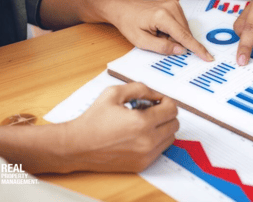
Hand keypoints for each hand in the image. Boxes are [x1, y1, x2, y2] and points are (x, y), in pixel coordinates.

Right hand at [59, 82, 178, 172]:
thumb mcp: (114, 93)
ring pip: (170, 138)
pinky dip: (155, 141)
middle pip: (174, 124)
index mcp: (142, 122)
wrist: (77, 145)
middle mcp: (147, 141)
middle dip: (166, 114)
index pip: (172, 110)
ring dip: (163, 128)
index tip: (158, 101)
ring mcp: (146, 155)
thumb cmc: (93, 120)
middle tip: (151, 110)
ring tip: (144, 123)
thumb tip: (156, 94)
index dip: (166, 101)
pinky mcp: (142, 164)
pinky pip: (160, 150)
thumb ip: (139, 88)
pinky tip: (140, 135)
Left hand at [101, 0, 212, 61]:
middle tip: (157, 39)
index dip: (197, 48)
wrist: (124, 8)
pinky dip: (173, 31)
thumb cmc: (129, 24)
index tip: (208, 57)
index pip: (184, 36)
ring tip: (157, 32)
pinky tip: (161, 29)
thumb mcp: (141, 41)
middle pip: (185, 34)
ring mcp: (174, 4)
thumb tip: (181, 50)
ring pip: (184, 30)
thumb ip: (162, 47)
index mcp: (162, 16)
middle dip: (175, 42)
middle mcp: (171, 7)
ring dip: (174, 37)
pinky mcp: (175, 5)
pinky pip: (181, 25)